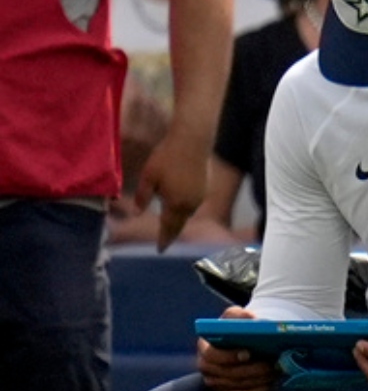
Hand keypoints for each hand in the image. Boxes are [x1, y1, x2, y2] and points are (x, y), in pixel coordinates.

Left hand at [131, 126, 209, 249]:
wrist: (191, 141)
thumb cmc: (166, 157)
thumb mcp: (148, 177)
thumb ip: (143, 197)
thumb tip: (138, 212)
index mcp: (176, 204)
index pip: (169, 228)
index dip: (164, 240)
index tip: (160, 250)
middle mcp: (191, 205)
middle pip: (180, 224)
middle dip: (172, 232)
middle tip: (165, 240)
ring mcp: (200, 197)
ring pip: (187, 213)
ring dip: (178, 218)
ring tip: (170, 222)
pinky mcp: (206, 188)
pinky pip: (193, 203)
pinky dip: (184, 207)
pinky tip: (179, 202)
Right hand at [197, 305, 279, 390]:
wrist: (240, 342)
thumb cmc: (235, 328)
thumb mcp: (235, 315)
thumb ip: (241, 315)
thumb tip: (253, 320)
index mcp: (204, 347)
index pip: (212, 355)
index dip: (229, 356)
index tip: (248, 353)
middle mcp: (206, 367)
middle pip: (227, 373)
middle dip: (252, 370)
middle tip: (271, 364)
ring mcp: (215, 382)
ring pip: (238, 385)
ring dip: (259, 379)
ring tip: (276, 371)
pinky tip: (271, 383)